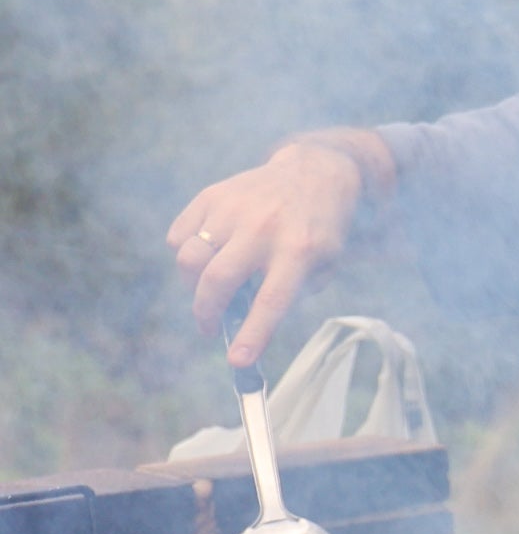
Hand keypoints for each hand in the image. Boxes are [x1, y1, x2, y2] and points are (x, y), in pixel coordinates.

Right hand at [166, 141, 371, 366]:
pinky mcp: (211, 196)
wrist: (314, 172)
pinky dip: (184, 254)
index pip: (272, 300)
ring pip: (189, 260)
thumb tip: (246, 321)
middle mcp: (263, 228)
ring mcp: (233, 209)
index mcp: (299, 249)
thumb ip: (291, 292)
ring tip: (211, 287)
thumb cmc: (318, 229)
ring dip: (192, 285)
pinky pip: (178, 236)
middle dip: (206, 313)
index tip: (236, 361)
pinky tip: (207, 254)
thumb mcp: (325, 263)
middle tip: (210, 326)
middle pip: (217, 281)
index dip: (252, 334)